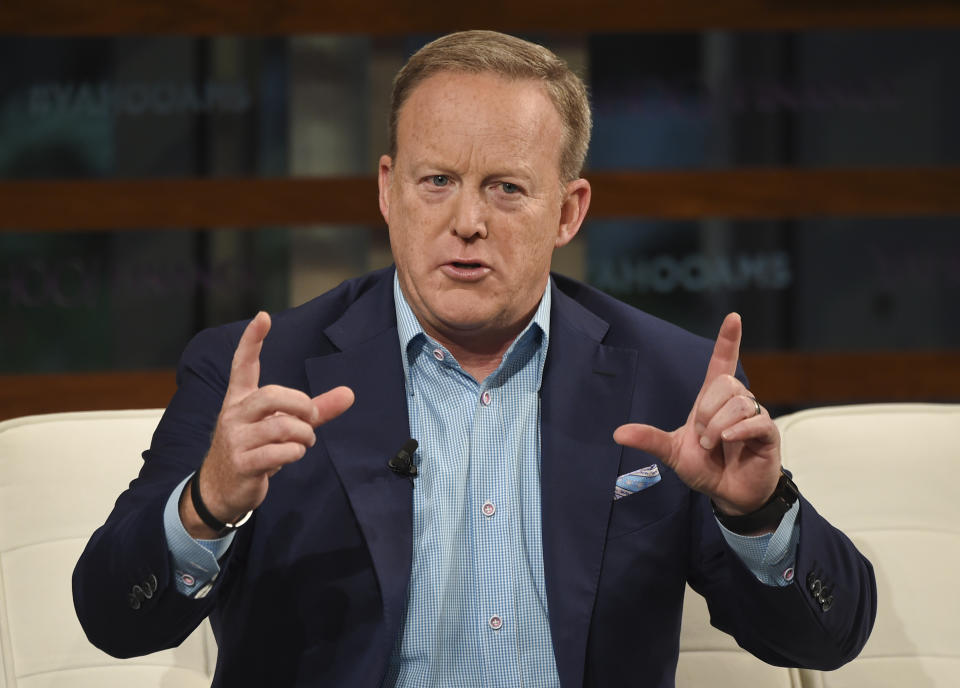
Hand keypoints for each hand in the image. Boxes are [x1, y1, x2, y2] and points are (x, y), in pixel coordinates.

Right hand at [180, 311, 354, 537]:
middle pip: (273, 395)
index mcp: (240, 399)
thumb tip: (349, 393)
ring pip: (281, 426)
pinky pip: (279, 452)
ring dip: (303, 435)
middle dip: (302, 406)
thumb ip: (315, 410)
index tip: (263, 317)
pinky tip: (292, 456)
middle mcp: (234, 414)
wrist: (221, 489)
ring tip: (304, 442)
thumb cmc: (255, 450)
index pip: (243, 364)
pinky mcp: (242, 462)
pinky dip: (295, 453)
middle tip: (310, 418)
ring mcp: (235, 439)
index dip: (252, 341)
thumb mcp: (282, 426)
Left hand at [613, 313, 780, 517]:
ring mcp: (753, 417)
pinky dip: (737, 430)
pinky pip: (756, 420)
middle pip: (725, 382)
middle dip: (707, 411)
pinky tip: (728, 441)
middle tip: (703, 437)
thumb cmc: (705, 468)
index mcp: (711, 401)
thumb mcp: (672, 452)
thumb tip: (617, 433)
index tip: (733, 317)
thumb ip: (649, 439)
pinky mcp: (768, 433)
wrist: (727, 494)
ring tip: (715, 445)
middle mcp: (734, 403)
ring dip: (718, 426)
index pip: (721, 363)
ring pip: (738, 401)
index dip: (727, 341)